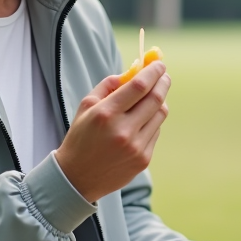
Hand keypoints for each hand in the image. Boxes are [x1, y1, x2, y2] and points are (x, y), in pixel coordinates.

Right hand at [54, 62, 169, 202]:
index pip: (139, 86)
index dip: (153, 71)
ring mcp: (136, 147)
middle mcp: (123, 131)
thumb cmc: (81, 137)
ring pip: (160, 115)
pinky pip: (156, 132)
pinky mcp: (143, 160)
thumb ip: (108, 85)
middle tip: (163, 75)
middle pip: (155, 99)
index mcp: (106, 114)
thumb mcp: (86, 107)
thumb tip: (133, 70)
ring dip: (160, 101)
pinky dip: (152, 121)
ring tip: (152, 96)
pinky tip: (142, 121)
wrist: (77, 178)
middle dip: (162, 82)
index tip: (158, 63)